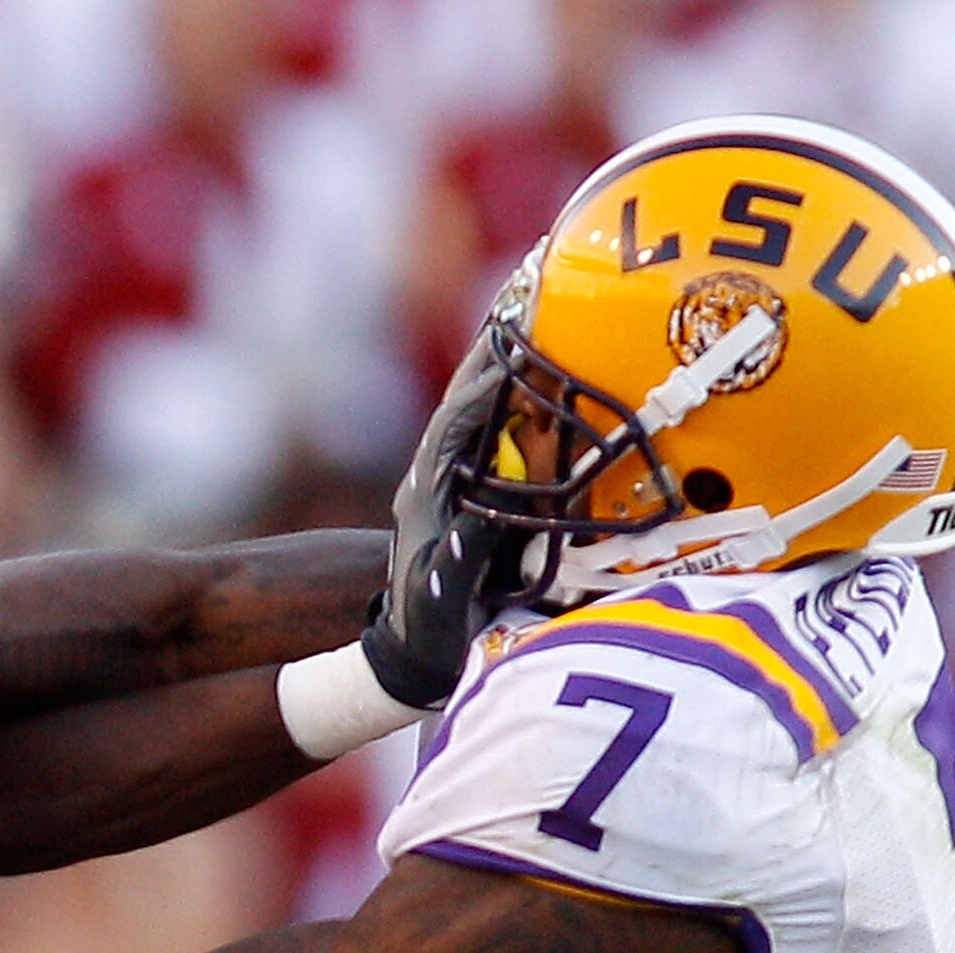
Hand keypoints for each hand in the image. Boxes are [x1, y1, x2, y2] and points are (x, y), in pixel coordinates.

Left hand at [361, 326, 513, 709]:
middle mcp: (434, 475)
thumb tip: (487, 515)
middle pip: (466, 398)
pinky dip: (517, 401)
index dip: (487, 381)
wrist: (409, 656)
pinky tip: (544, 376)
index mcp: (425, 492)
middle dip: (496, 349)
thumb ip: (462, 560)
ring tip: (538, 313)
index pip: (457, 422)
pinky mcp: (467, 492)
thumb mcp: (444, 598)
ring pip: (478, 410)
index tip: (519, 340)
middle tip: (530, 294)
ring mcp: (450, 481)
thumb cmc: (426, 632)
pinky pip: (493, 435)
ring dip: (505, 364)